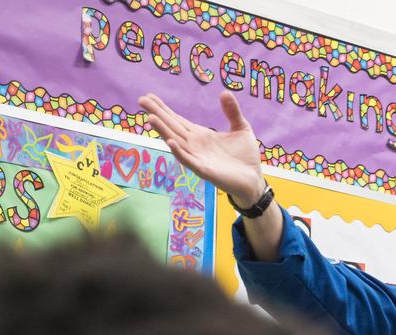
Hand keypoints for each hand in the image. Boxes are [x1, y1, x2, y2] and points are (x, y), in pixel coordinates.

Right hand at [140, 91, 265, 205]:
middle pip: (172, 127)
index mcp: (200, 135)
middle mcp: (194, 145)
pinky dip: (179, 152)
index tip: (149, 96)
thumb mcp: (241, 128)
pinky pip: (189, 161)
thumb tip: (224, 92)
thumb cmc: (245, 156)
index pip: (177, 119)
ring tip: (150, 118)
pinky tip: (170, 143)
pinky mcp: (204, 170)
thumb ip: (232, 112)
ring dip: (163, 131)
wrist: (254, 180)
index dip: (163, 108)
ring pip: (176, 142)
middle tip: (141, 100)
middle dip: (157, 114)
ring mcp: (197, 158)